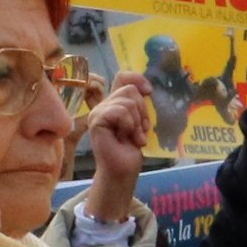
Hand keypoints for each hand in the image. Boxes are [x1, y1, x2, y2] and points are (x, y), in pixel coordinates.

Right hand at [79, 73, 152, 219]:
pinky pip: (119, 112)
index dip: (137, 78)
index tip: (149, 92)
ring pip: (127, 101)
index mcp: (114, 102)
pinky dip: (128, 125)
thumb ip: (139, 104)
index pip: (123, 77)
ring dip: (136, 122)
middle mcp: (104, 104)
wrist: (124, 169)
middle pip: (130, 89)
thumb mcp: (140, 120)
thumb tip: (147, 89)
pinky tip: (125, 137)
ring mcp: (98, 112)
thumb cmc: (132, 148)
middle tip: (141, 130)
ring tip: (134, 137)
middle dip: (142, 111)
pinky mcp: (96, 120)